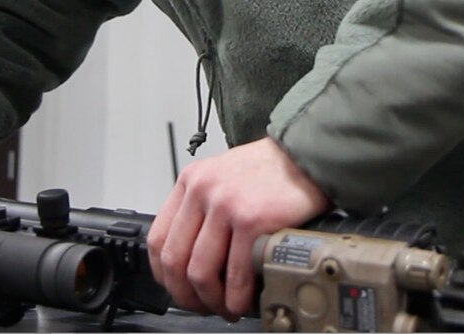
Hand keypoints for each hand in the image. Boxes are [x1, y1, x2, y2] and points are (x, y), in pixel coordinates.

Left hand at [147, 136, 329, 320]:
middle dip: (185, 294)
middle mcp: (202, 190)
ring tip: (225, 307)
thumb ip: (202, 208)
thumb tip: (191, 254)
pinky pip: (236, 274)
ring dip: (211, 300)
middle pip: (175, 259)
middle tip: (201, 306)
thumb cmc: (268, 169)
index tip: (176, 288)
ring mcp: (225, 205)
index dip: (163, 274)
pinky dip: (237, 298)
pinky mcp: (252, 220)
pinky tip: (243, 302)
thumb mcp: (221, 176)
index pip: (158, 237)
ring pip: (200, 272)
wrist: (305, 156)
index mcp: (190, 181)